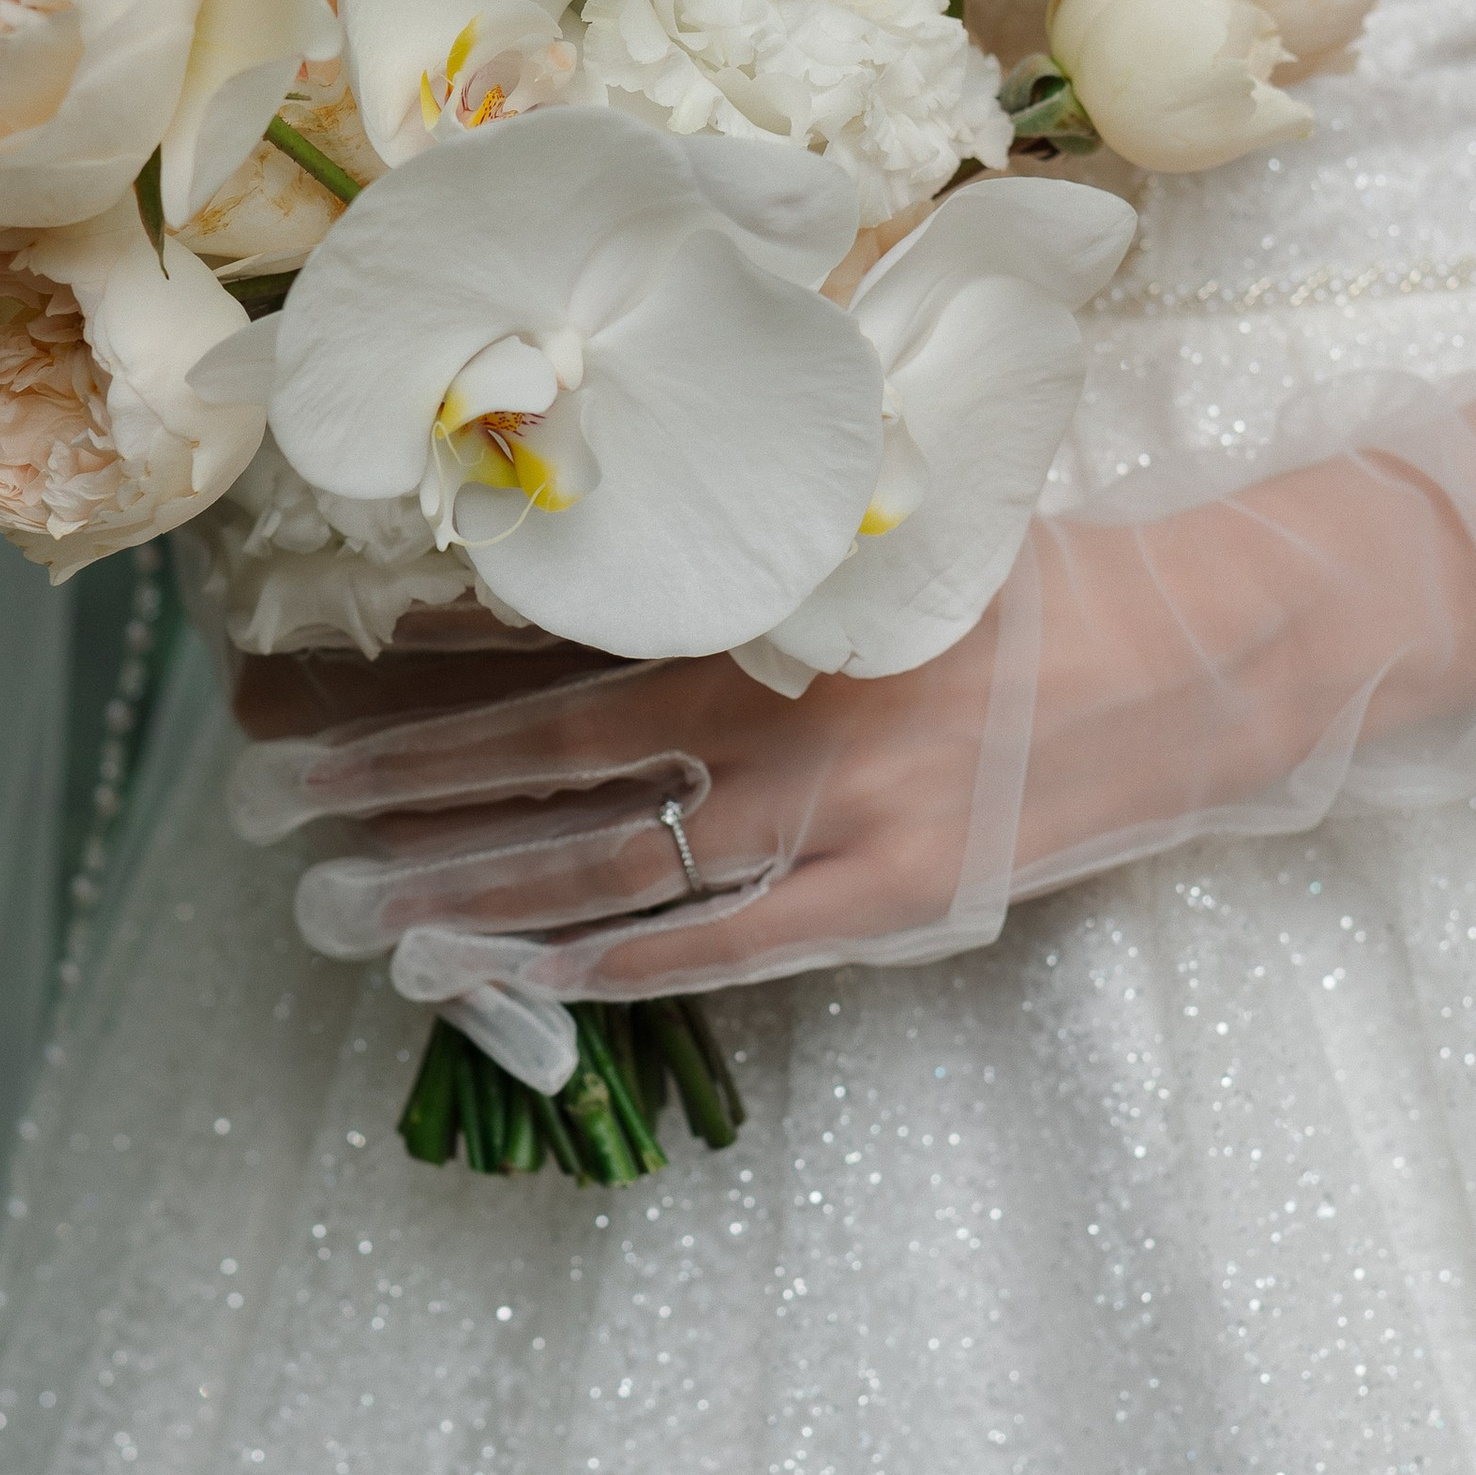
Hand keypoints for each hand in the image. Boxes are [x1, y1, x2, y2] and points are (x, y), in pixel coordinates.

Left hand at [230, 575, 1039, 1042]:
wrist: (1205, 661)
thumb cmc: (1033, 572)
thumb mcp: (887, 510)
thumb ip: (752, 525)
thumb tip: (594, 498)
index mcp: (771, 596)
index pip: (556, 632)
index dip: (424, 660)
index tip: (310, 670)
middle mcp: (781, 708)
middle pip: (545, 756)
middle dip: (394, 781)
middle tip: (270, 800)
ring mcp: (830, 821)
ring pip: (604, 866)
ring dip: (463, 889)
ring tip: (345, 906)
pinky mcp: (882, 905)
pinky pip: (710, 950)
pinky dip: (598, 964)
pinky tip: (497, 976)